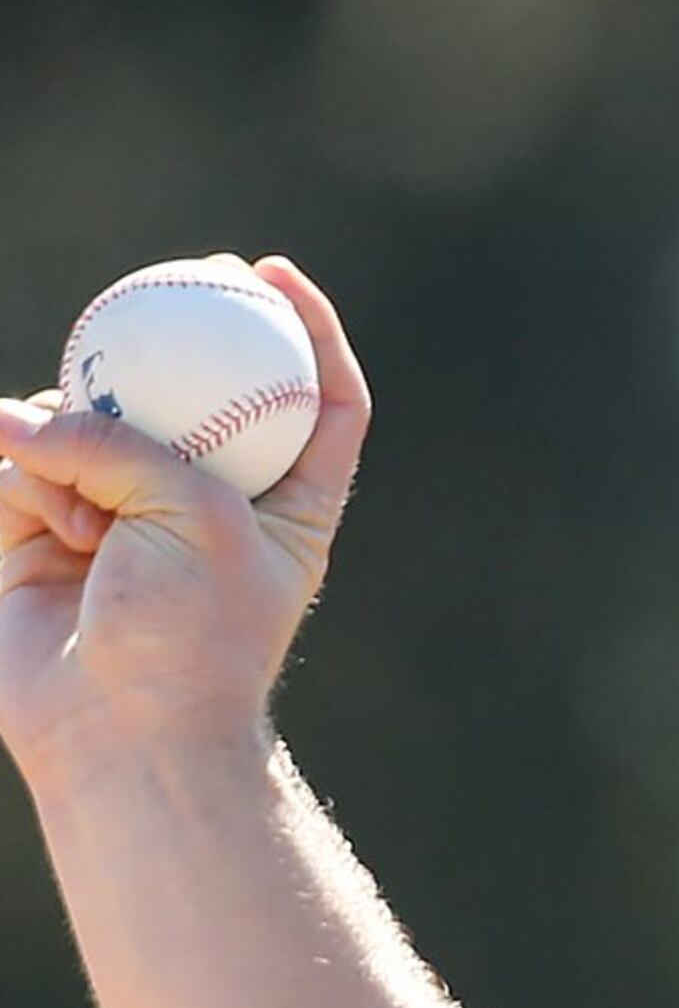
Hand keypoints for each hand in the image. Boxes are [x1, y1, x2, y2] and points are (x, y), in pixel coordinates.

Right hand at [0, 255, 368, 786]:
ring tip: (93, 525)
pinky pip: (24, 462)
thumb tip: (23, 422)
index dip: (309, 331)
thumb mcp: (197, 519)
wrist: (119, 733)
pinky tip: (51, 526)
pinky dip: (31, 481)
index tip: (275, 273)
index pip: (319, 402)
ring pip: (90, 422)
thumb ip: (126, 448)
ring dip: (82, 450)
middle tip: (154, 294)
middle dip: (169, 344)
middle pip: (197, 393)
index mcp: (287, 506)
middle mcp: (206, 503)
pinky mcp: (39, 530)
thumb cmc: (191, 636)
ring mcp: (120, 512)